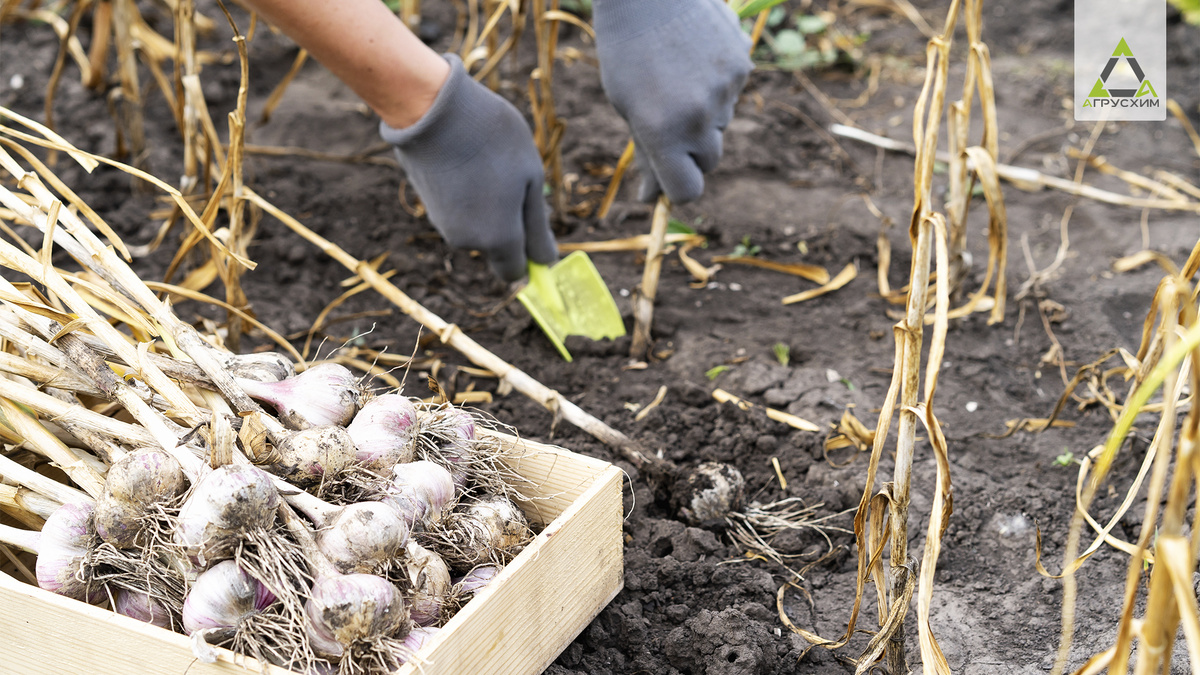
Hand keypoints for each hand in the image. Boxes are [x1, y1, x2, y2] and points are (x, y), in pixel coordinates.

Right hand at [380, 55, 556, 280]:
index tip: (537, 230)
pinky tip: (470, 163)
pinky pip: (459, 211)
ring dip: (490, 207)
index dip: (529, 258)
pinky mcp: (428, 205)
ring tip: (490, 164)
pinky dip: (470, 195)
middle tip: (518, 182)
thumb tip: (545, 262)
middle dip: (511, 227)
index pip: (514, 272)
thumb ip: (537, 227)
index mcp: (498, 239)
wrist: (432, 110)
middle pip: (497, 249)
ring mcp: (443, 224)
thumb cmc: (493, 140)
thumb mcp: (531, 179)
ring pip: (478, 228)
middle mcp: (467, 242)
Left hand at [594, 0, 752, 203]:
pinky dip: (716, 83)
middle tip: (668, 115)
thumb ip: (646, 153)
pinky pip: (732, 92)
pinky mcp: (742, 65)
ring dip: (703, 113)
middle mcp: (698, 117)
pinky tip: (694, 56)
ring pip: (721, 124)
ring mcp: (725, 90)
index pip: (686, 191)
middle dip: (690, 151)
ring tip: (678, 75)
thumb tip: (651, 198)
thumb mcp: (625, 105)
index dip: (677, 187)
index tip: (667, 178)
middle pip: (708, 161)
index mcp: (662, 132)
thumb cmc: (626, 50)